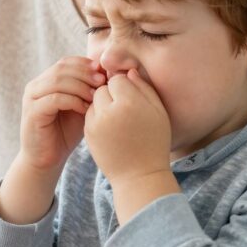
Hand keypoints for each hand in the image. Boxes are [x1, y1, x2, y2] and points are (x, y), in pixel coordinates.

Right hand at [18, 56, 104, 173]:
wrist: (47, 159)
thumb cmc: (66, 133)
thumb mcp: (81, 107)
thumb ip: (88, 90)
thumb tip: (108, 73)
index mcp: (45, 81)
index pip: (66, 62)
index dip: (86, 64)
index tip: (105, 73)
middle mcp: (35, 86)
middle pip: (62, 68)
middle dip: (85, 73)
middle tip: (103, 82)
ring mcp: (31, 98)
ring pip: (58, 81)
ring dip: (81, 86)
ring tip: (97, 96)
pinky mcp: (32, 112)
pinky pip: (55, 99)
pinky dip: (73, 101)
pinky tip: (86, 109)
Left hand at [84, 68, 172, 184]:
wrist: (139, 175)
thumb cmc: (154, 142)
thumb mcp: (158, 112)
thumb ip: (144, 88)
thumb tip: (129, 71)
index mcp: (130, 103)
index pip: (118, 79)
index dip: (126, 86)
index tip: (133, 98)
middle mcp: (110, 111)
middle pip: (102, 88)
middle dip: (112, 95)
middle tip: (124, 110)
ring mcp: (96, 123)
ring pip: (94, 101)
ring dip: (103, 105)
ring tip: (118, 121)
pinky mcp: (88, 134)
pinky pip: (89, 115)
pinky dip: (97, 117)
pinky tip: (110, 130)